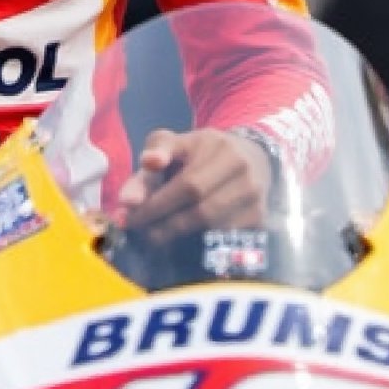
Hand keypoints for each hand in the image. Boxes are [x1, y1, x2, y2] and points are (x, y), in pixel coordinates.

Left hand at [116, 128, 273, 245]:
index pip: (187, 184)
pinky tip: (179, 241)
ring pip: (213, 228)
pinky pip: (226, 239)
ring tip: (154, 237)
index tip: (129, 217)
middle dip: (164, 225)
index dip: (157, 205)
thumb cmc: (198, 152)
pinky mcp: (259, 217)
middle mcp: (240, 169)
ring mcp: (254, 194)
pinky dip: (199, 243)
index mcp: (215, 146)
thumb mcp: (172, 145)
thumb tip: (128, 199)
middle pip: (201, 210)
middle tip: (140, 232)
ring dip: (179, 237)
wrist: (248, 156)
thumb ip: (149, 163)